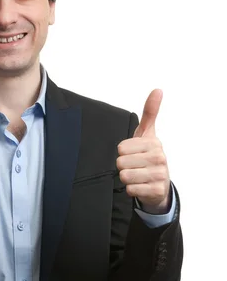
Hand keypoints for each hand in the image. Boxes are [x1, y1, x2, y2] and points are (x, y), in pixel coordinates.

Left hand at [116, 89, 170, 213]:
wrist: (159, 183)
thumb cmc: (149, 156)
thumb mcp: (148, 133)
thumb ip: (150, 112)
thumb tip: (157, 90)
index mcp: (154, 143)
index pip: (121, 148)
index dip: (123, 153)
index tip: (133, 154)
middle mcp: (159, 158)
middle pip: (121, 163)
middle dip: (124, 166)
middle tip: (134, 167)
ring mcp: (159, 175)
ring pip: (125, 176)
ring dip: (127, 178)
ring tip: (137, 176)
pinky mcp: (155, 191)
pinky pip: (131, 190)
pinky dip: (132, 190)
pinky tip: (140, 186)